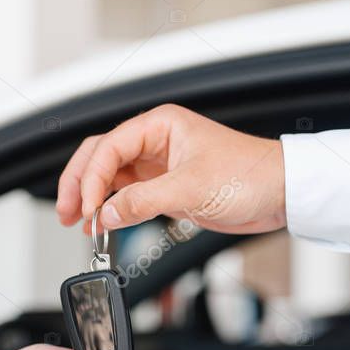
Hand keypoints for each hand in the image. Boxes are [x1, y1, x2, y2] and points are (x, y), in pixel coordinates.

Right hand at [56, 104, 284, 233]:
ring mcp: (158, 164)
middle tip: (68, 212)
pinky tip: (100, 224)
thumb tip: (107, 214)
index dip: (91, 177)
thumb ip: (143, 201)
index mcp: (160, 125)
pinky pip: (127, 195)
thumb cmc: (250, 174)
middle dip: (80, 184)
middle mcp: (155, 140)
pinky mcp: (165, 186)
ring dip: (92, 198)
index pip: (109, 146)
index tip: (86, 207)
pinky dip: (111, 209)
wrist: (280, 193)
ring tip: (77, 222)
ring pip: (110, 177)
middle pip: (100, 156)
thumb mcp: (191, 189)